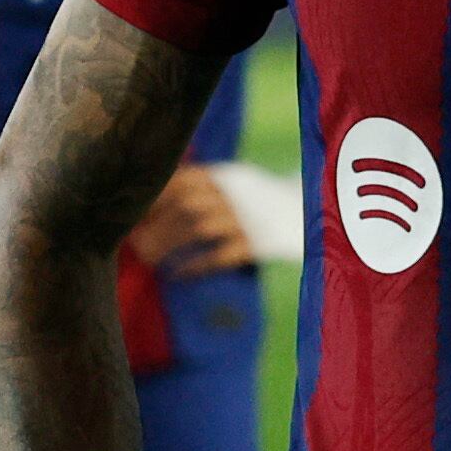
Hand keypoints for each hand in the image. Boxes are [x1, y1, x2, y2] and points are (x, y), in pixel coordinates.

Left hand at [128, 160, 257, 276]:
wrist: (319, 216)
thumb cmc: (268, 204)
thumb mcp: (241, 184)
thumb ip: (206, 187)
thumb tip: (155, 201)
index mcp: (229, 175)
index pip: (181, 180)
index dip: (153, 199)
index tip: (132, 214)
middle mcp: (238, 193)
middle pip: (186, 205)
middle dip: (156, 225)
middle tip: (135, 243)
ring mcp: (251, 218)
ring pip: (200, 228)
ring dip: (169, 244)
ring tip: (149, 259)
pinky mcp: (261, 244)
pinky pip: (221, 255)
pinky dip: (195, 265)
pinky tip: (177, 274)